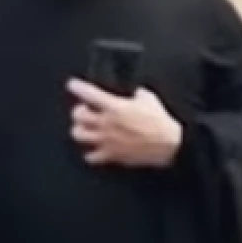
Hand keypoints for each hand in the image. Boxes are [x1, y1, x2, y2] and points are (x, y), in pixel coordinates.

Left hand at [68, 79, 182, 167]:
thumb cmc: (160, 122)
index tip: (73, 85)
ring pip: (79, 135)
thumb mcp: (150, 99)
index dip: (77, 87)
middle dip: (79, 112)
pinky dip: (90, 154)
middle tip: (85, 111)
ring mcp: (107, 140)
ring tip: (86, 130)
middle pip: (78, 115)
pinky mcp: (112, 155)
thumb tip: (137, 94)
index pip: (88, 93)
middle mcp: (106, 123)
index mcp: (114, 106)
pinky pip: (91, 157)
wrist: (168, 145)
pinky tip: (95, 150)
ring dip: (80, 131)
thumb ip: (138, 94)